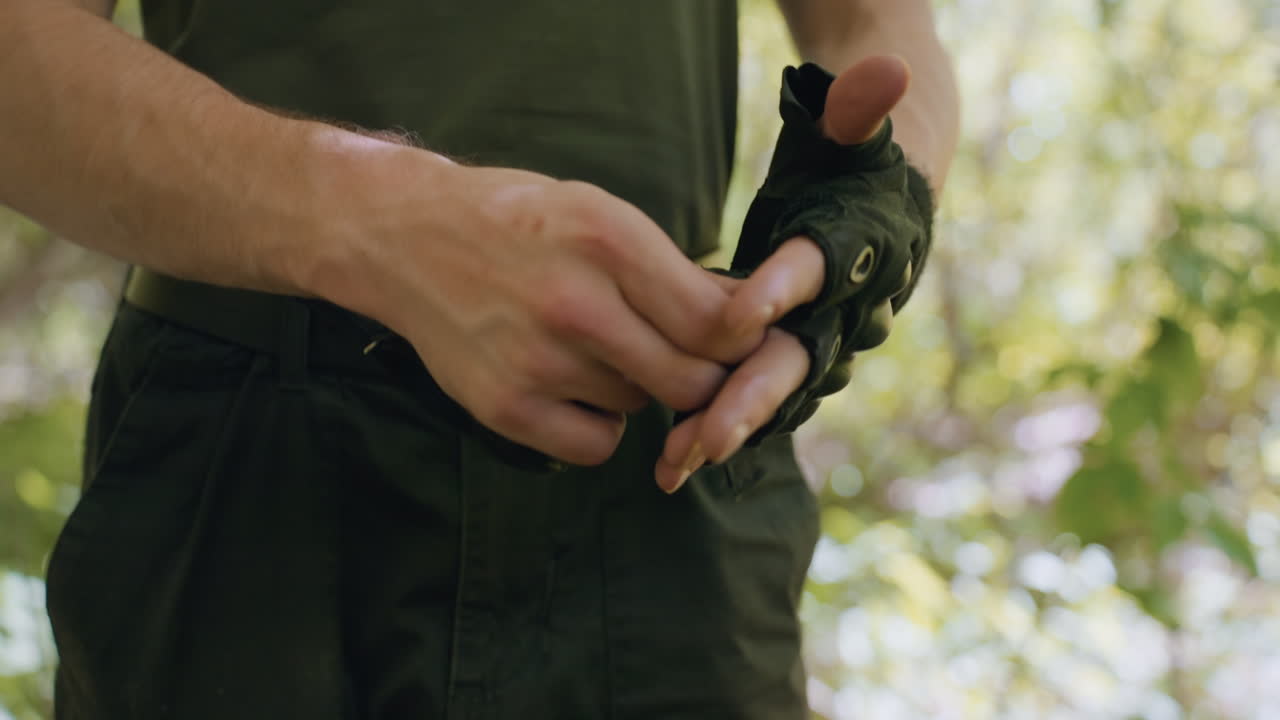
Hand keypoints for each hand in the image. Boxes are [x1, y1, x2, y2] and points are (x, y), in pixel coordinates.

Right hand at [329, 156, 763, 466]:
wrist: (406, 238)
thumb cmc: (518, 221)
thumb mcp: (599, 214)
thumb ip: (672, 271)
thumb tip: (749, 320)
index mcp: (607, 238)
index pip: (715, 322)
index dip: (739, 342)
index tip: (735, 342)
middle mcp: (574, 302)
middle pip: (688, 379)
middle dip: (699, 375)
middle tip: (682, 357)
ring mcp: (536, 360)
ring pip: (640, 407)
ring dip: (636, 388)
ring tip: (593, 348)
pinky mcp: (504, 407)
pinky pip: (595, 446)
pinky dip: (596, 425)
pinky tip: (571, 387)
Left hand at [654, 55, 910, 491]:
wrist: (877, 207)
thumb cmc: (853, 159)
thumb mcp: (855, 130)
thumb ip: (860, 109)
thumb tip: (884, 77)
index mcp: (857, 247)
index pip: (822, 267)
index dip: (786, 287)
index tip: (742, 311)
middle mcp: (845, 310)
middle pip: (797, 358)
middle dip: (750, 397)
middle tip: (705, 435)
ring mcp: (818, 345)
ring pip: (771, 397)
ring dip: (724, 430)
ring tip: (673, 463)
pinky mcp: (787, 364)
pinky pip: (750, 406)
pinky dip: (712, 432)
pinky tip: (667, 464)